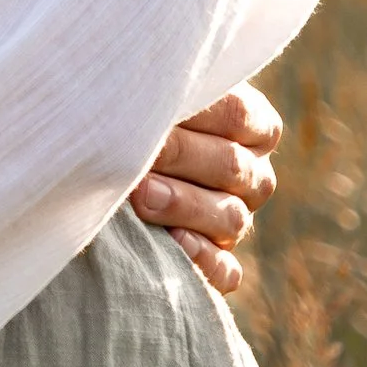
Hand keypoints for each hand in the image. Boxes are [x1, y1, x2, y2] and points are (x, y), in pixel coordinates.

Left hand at [130, 84, 281, 299]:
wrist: (112, 155)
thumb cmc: (134, 112)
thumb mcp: (154, 96)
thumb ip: (162, 95)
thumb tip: (143, 100)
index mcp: (253, 126)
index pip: (238, 115)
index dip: (196, 113)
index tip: (153, 107)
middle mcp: (254, 175)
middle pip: (232, 167)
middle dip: (181, 157)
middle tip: (139, 154)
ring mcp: (237, 220)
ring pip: (230, 218)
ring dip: (183, 206)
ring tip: (141, 196)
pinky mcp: (219, 263)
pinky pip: (224, 271)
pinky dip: (200, 260)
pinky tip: (171, 244)